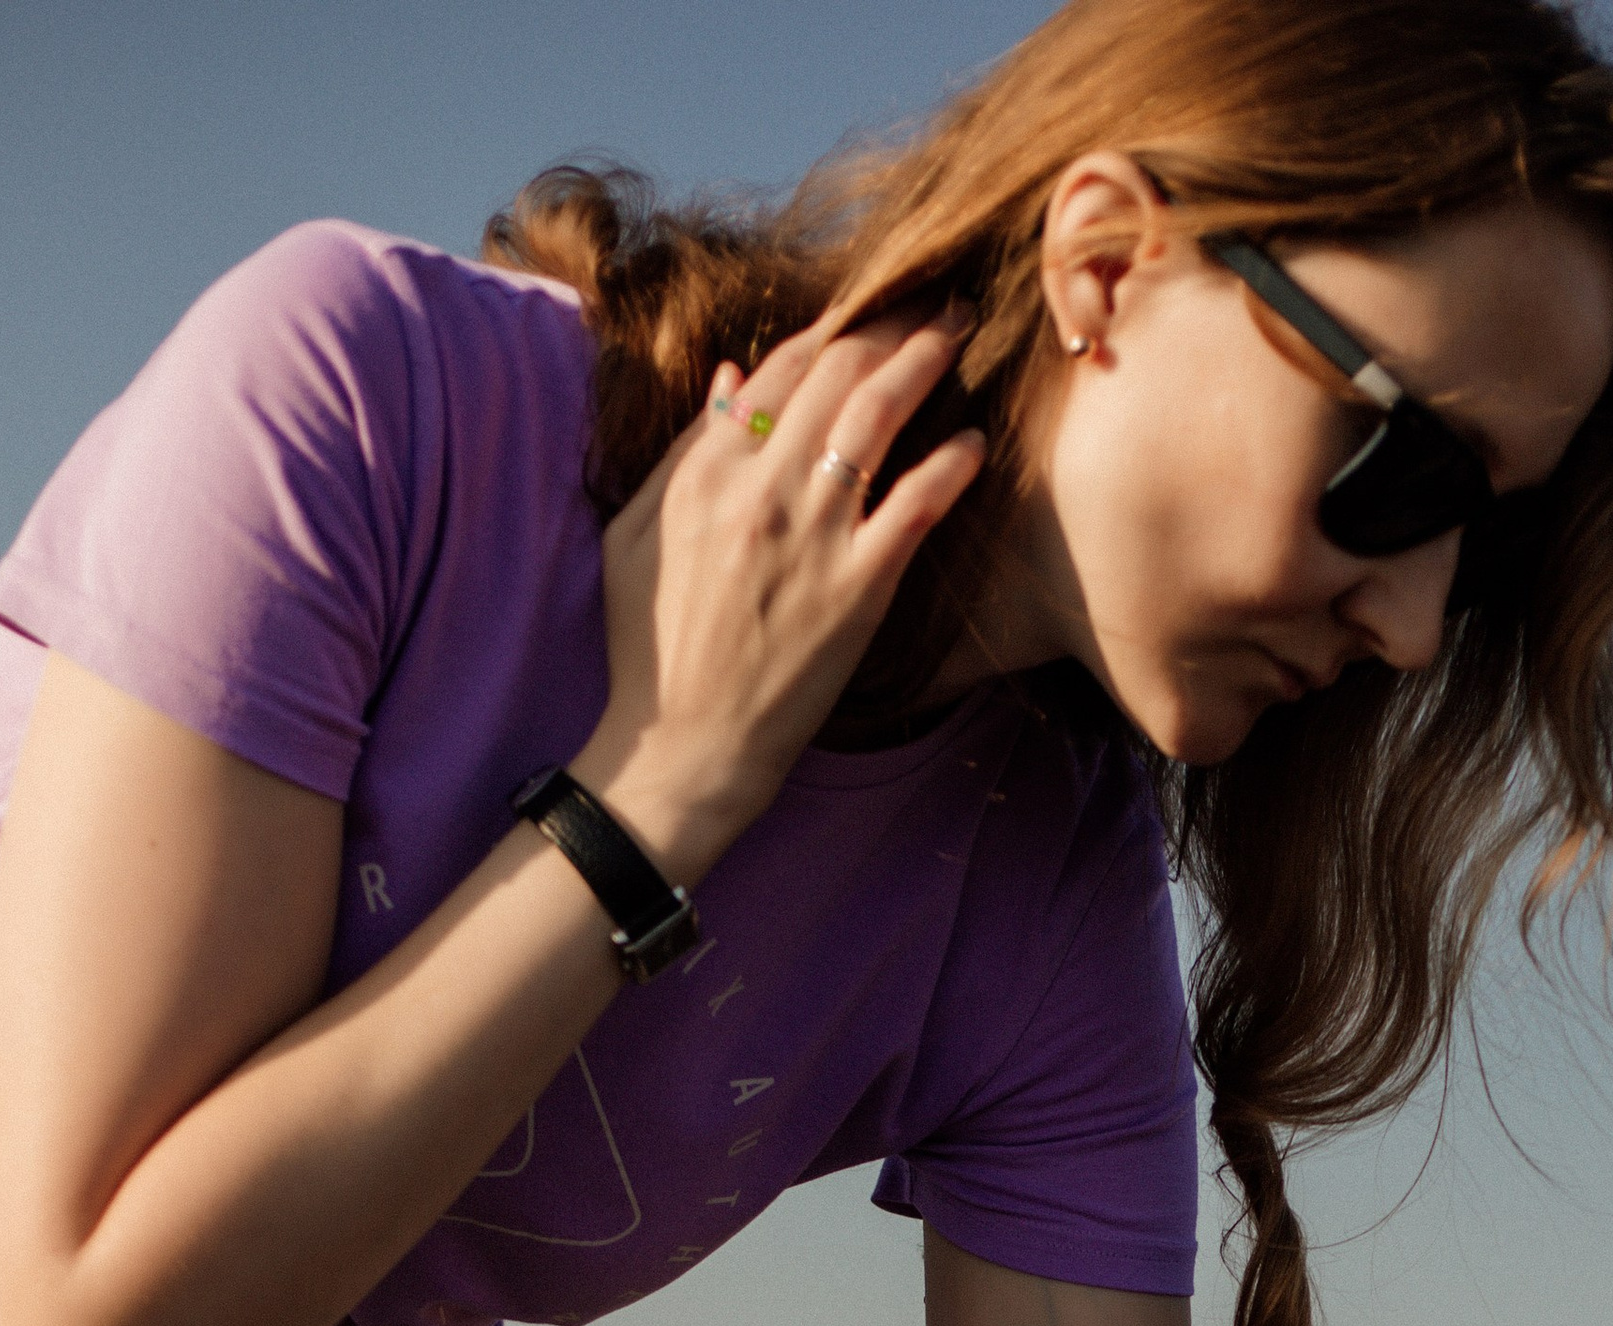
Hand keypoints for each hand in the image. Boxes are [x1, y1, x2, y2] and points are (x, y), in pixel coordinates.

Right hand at [572, 303, 985, 875]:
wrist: (686, 746)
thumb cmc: (652, 649)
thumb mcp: (638, 534)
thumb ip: (686, 451)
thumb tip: (732, 377)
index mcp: (708, 469)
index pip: (782, 366)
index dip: (835, 322)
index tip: (873, 300)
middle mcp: (763, 488)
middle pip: (838, 371)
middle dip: (892, 316)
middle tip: (936, 291)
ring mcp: (814, 537)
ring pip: (878, 416)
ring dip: (926, 359)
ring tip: (961, 327)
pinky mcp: (858, 590)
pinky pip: (916, 506)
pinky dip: (950, 463)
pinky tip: (975, 439)